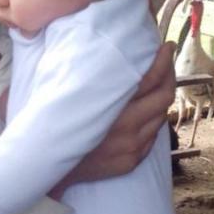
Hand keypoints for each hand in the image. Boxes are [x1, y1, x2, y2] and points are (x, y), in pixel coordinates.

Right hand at [50, 41, 175, 197]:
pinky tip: (143, 115)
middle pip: (163, 98)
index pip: (150, 80)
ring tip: (153, 88)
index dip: (163, 61)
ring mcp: (132, 147)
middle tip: (165, 65)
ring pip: (160, 117)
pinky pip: (152, 137)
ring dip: (159, 101)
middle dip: (168, 77)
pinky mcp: (132, 161)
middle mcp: (128, 128)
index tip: (167, 47)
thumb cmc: (50, 123)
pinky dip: (151, 122)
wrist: (44, 166)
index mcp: (112, 108)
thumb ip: (79, 73)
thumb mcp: (62, 92)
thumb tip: (90, 47)